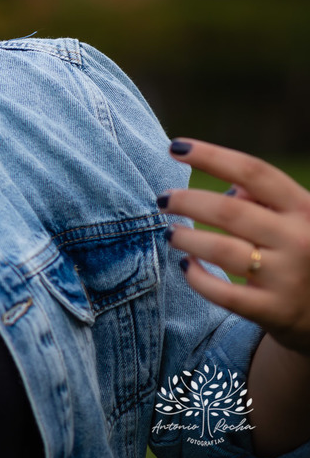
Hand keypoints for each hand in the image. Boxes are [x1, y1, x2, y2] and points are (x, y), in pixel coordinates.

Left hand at [161, 138, 309, 355]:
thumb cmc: (302, 251)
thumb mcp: (297, 219)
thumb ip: (265, 198)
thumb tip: (228, 186)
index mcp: (304, 208)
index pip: (254, 172)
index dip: (211, 156)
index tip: (176, 147)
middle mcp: (299, 239)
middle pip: (229, 210)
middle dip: (186, 201)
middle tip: (162, 200)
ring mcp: (287, 277)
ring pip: (220, 250)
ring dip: (185, 237)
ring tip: (171, 233)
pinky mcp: (274, 311)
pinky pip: (222, 292)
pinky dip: (196, 277)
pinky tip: (186, 266)